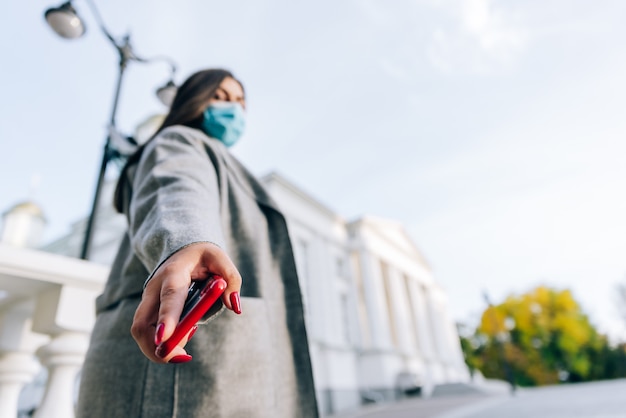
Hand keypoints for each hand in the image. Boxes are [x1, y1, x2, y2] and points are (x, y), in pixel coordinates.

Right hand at [131, 242, 241, 362]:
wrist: (182, 250)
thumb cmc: (203, 256)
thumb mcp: (221, 260)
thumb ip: (231, 279)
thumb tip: (234, 306)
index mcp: (174, 273)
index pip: (169, 297)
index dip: (167, 319)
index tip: (164, 339)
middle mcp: (154, 288)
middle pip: (142, 324)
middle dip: (156, 347)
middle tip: (183, 357)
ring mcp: (148, 300)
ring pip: (141, 332)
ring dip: (161, 348)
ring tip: (188, 342)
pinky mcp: (148, 310)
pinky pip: (148, 333)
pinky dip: (163, 343)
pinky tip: (184, 335)